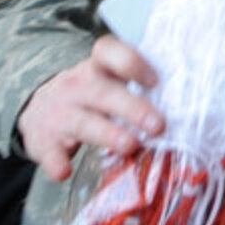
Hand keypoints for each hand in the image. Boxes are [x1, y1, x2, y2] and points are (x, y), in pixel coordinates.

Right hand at [17, 35, 163, 182]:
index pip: (109, 53)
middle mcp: (78, 87)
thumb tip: (186, 106)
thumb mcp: (109, 82)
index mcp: (98, 68)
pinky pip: (49, 151)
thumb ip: (138, 89)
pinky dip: (55, 161)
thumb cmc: (91, 95)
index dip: (131, 63)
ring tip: (130, 146)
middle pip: (103, 93)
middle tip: (158, 125)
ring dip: (107, 134)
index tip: (155, 80)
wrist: (38, 108)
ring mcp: (60, 113)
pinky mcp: (44, 140)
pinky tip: (63, 172)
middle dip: (132, 108)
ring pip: (83, 122)